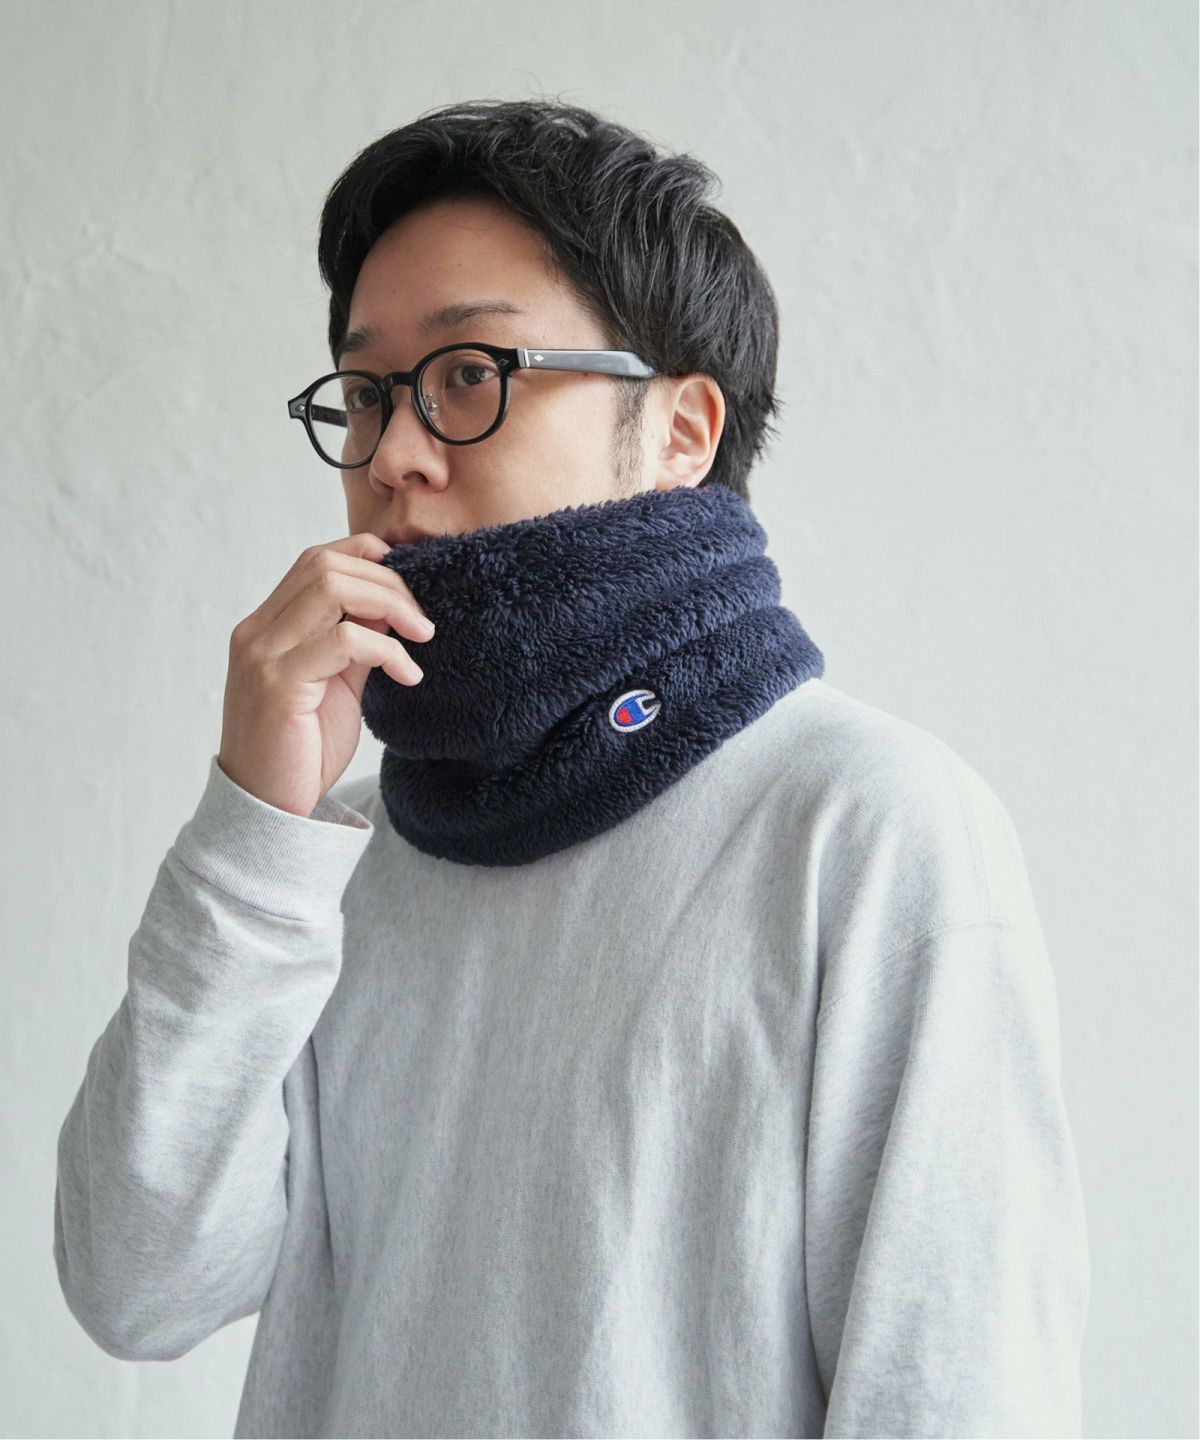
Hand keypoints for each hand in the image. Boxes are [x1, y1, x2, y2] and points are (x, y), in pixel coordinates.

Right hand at [216, 533, 434, 816]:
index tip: (410, 589)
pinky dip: (387, 649)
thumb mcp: (337, 684)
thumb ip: (356, 642)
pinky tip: (408, 675)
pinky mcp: (279, 685)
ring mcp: (263, 655)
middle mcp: (257, 632)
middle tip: (424, 620)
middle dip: (387, 582)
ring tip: (423, 635)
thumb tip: (392, 605)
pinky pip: (344, 641)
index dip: (367, 559)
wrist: (269, 810)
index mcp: (267, 626)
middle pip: (325, 565)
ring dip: (390, 604)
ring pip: (331, 588)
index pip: (316, 560)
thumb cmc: (302, 750)